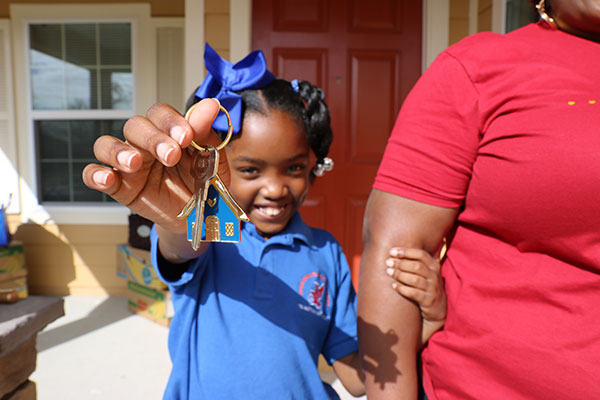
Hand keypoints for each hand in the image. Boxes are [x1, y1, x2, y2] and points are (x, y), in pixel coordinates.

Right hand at [82, 99, 229, 233]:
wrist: (198, 216)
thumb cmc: (203, 182)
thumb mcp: (210, 159)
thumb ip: (205, 133)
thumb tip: (210, 105)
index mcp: (167, 132)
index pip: (160, 114)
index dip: (170, 121)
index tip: (186, 136)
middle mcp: (144, 143)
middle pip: (135, 126)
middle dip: (152, 138)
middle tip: (170, 155)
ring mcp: (127, 164)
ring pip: (107, 144)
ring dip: (118, 151)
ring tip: (134, 164)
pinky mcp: (117, 186)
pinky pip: (93, 174)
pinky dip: (95, 174)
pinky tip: (107, 178)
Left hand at [385, 247, 446, 344]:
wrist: (438, 308)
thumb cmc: (427, 286)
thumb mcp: (427, 272)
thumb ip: (416, 262)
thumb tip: (394, 252)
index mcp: (434, 266)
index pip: (421, 254)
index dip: (406, 252)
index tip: (391, 251)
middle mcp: (434, 276)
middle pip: (417, 266)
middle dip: (400, 263)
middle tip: (388, 262)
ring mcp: (432, 289)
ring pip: (414, 280)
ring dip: (399, 275)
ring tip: (388, 272)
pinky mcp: (428, 301)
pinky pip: (413, 293)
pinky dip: (402, 289)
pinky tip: (393, 286)